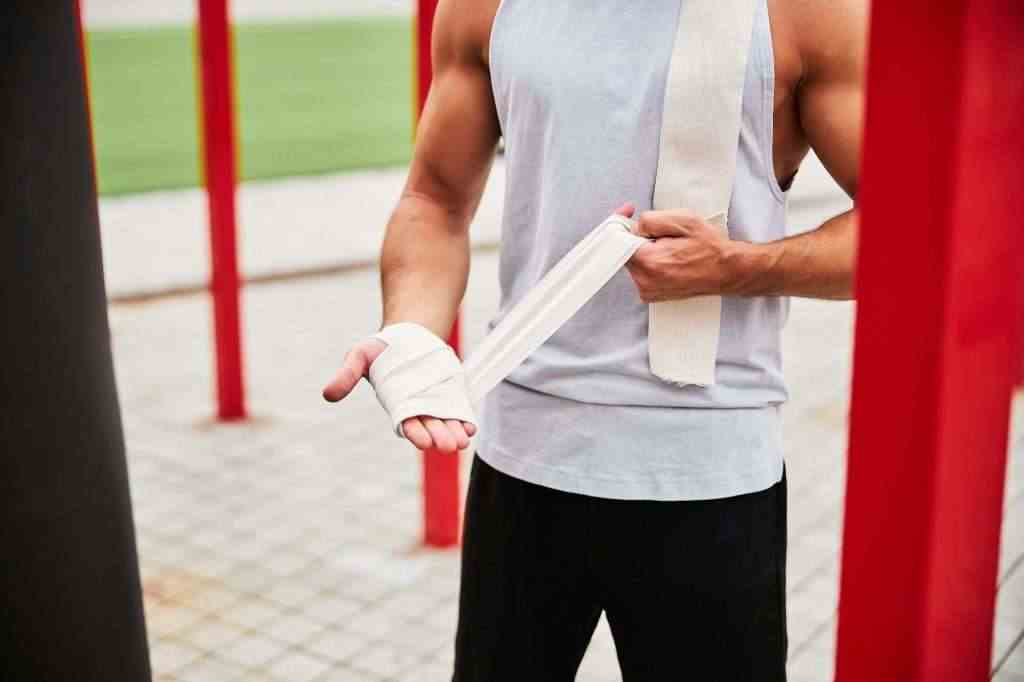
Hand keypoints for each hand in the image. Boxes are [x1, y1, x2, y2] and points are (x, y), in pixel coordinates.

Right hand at [322, 337, 475, 452]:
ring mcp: (436, 403)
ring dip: (455, 432)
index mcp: (396, 406)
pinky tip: (470, 426)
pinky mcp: (451, 394)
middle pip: (430, 428)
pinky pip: (459, 411)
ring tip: (462, 439)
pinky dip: (465, 420)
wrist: (408, 333)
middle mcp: (417, 409)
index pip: (406, 425)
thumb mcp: (360, 356)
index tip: (422, 440)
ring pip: (446, 423)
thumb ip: (346, 375)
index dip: (415, 433)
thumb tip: (327, 394)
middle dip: (439, 436)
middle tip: (449, 445)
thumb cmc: (380, 349)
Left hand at [624, 209, 736, 301]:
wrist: (726, 271)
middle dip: (638, 237)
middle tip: (664, 232)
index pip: (618, 240)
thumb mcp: (683, 220)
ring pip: (633, 261)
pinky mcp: (652, 295)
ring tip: (672, 247)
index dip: (623, 222)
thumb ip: (650, 220)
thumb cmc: (709, 248)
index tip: (628, 211)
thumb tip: (633, 226)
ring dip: (646, 250)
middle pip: (625, 251)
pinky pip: (641, 272)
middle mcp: (644, 281)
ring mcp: (647, 291)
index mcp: (649, 262)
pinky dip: (650, 262)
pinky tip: (670, 258)